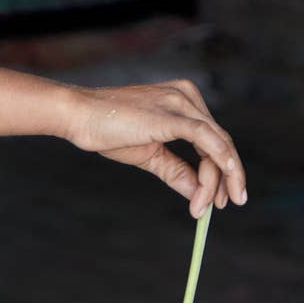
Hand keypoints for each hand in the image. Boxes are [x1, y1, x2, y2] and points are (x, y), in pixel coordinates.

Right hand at [61, 80, 246, 218]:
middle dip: (225, 177)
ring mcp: (180, 102)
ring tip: (209, 206)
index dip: (220, 171)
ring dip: (217, 178)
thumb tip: (198, 194)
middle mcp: (187, 96)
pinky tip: (217, 186)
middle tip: (222, 205)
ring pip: (216, 143)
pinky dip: (218, 162)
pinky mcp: (170, 115)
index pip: (213, 139)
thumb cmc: (108, 130)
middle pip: (220, 142)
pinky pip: (205, 138)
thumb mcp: (150, 155)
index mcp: (184, 101)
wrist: (78, 115)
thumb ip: (176, 171)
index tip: (216, 199)